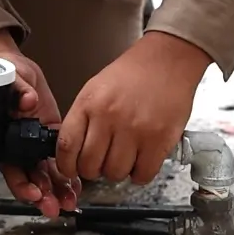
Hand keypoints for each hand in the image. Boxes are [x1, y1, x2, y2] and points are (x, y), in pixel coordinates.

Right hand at [0, 31, 80, 218]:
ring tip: (70, 203)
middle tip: (55, 207)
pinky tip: (78, 184)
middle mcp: (18, 146)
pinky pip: (59, 160)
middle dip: (42, 195)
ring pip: (45, 174)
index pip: (10, 168)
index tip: (33, 193)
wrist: (16, 69)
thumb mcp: (8, 77)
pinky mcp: (50, 137)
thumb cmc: (5, 73)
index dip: (21, 184)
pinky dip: (68, 173)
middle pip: (29, 178)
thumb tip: (27, 101)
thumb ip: (16, 90)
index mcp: (2, 137)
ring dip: (57, 190)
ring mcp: (34, 144)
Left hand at [56, 32, 211, 184]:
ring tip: (124, 157)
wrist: (167, 60)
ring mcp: (134, 130)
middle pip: (90, 165)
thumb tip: (73, 151)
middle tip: (101, 162)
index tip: (70, 170)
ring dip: (118, 171)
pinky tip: (141, 160)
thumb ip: (83, 118)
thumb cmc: (132, 74)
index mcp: (89, 103)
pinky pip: (143, 174)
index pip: (66, 145)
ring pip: (115, 173)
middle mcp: (109, 117)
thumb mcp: (95, 88)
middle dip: (93, 170)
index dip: (66, 165)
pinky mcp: (159, 140)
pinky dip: (140, 173)